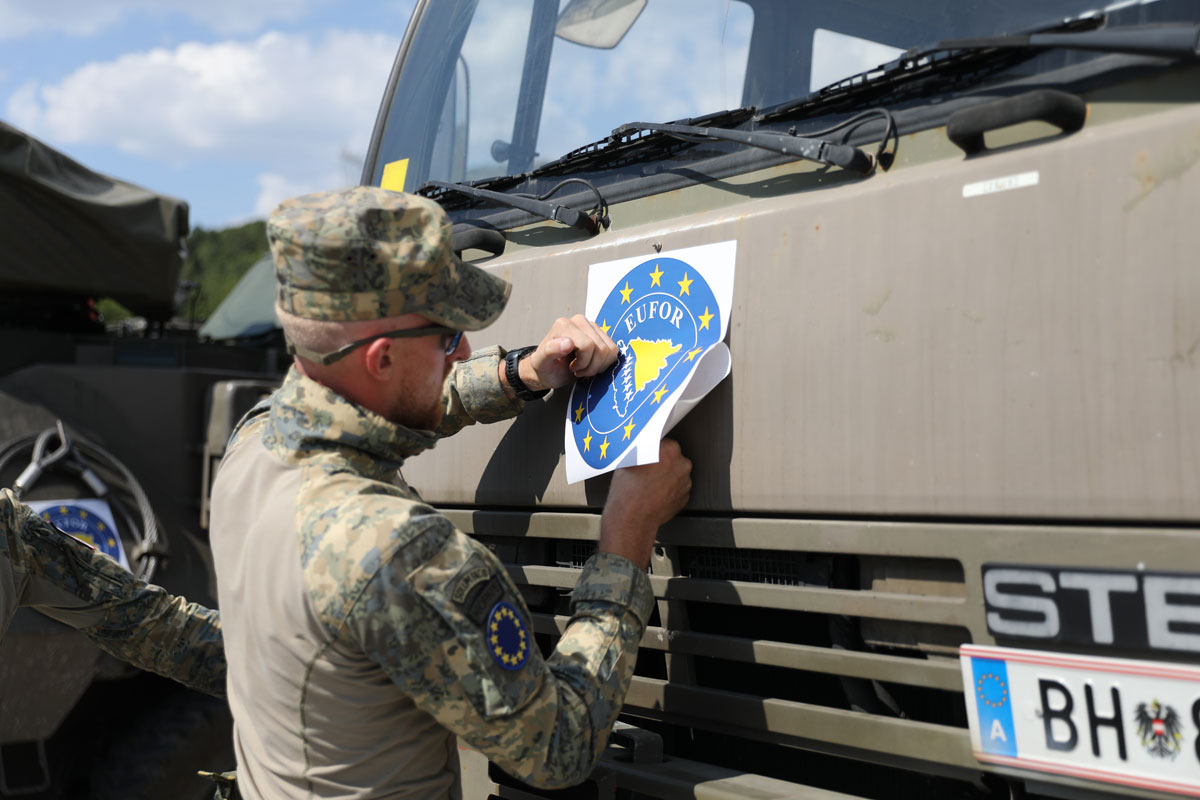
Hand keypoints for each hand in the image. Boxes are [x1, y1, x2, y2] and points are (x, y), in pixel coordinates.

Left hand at [520, 315, 618, 389]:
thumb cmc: (544, 367)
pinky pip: (614, 350)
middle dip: (592, 366)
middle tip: (578, 370)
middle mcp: (579, 321)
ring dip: (599, 365)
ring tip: (584, 368)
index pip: (588, 345)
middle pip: (601, 349)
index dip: (583, 362)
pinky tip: (591, 364)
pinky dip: (604, 363)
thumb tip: (568, 342)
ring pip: (610, 350)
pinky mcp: (601, 334)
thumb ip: (550, 351)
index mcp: (564, 325)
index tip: (572, 368)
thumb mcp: (540, 363)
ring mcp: (592, 327)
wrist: (550, 370)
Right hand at [598, 439, 691, 567]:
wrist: (632, 518)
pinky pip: (677, 489)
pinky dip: (668, 490)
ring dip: (666, 477)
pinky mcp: (685, 497)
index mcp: (669, 450)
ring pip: (676, 474)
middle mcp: (682, 465)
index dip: (654, 449)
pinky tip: (654, 493)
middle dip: (662, 463)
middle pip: (673, 458)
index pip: (665, 442)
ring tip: (649, 484)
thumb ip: (641, 449)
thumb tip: (641, 447)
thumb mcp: (628, 460)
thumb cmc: (628, 490)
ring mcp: (685, 482)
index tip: (648, 454)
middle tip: (647, 470)